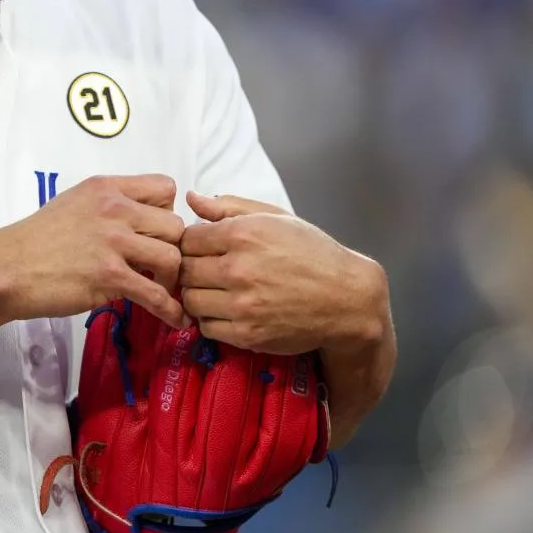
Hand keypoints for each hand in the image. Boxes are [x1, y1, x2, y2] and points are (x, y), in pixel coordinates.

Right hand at [0, 175, 186, 326]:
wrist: (5, 269)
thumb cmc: (34, 240)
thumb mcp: (72, 204)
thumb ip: (107, 207)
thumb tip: (139, 223)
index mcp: (106, 188)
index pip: (165, 187)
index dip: (167, 211)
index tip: (153, 231)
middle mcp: (114, 209)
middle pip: (176, 225)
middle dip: (172, 247)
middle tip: (157, 265)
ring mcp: (113, 243)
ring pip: (173, 258)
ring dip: (172, 278)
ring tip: (159, 288)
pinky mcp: (110, 277)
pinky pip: (157, 295)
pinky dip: (171, 311)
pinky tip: (174, 319)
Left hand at [179, 191, 386, 354]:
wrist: (348, 300)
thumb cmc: (312, 253)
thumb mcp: (276, 218)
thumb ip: (229, 207)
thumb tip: (191, 198)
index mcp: (243, 234)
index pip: (186, 238)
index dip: (191, 243)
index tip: (203, 248)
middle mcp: (239, 269)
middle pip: (183, 270)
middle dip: (191, 269)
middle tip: (207, 271)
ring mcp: (242, 304)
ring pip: (190, 300)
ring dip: (198, 295)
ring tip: (217, 290)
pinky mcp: (247, 334)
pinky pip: (206, 327)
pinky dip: (212, 319)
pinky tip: (228, 310)